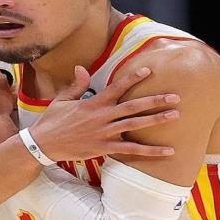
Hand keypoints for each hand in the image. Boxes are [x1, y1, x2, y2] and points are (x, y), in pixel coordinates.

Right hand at [29, 66, 179, 160]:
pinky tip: (168, 151)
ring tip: (176, 115)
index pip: (117, 87)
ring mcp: (104, 133)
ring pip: (135, 125)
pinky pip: (131, 150)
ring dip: (157, 120)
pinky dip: (151, 151)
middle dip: (155, 100)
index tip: (149, 70)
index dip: (133, 77)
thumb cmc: (52, 121)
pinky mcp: (104, 148)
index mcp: (93, 102)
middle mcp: (102, 116)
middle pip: (134, 106)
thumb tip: (82, 68)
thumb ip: (76, 85)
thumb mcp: (62, 99)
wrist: (43, 144)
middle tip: (175, 96)